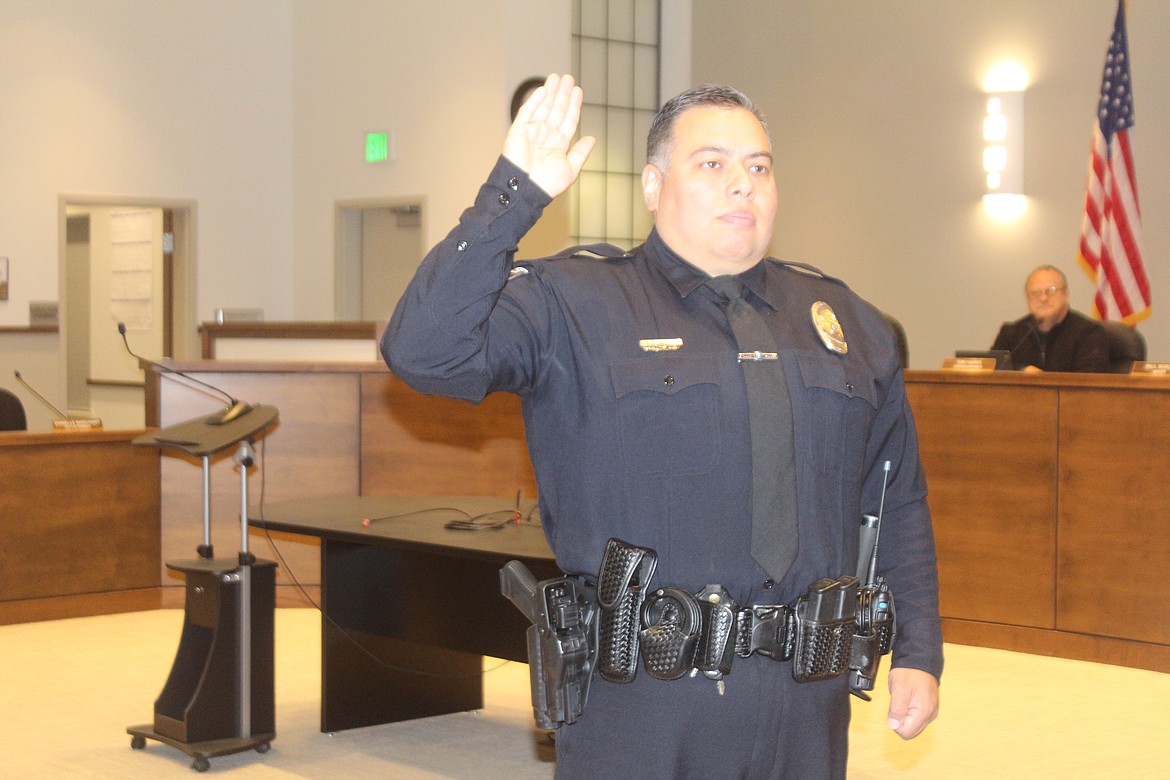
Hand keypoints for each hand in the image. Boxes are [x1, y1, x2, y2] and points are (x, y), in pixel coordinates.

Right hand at [502, 73, 595, 197]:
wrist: (526, 190)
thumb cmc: (548, 184)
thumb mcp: (571, 169)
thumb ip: (581, 153)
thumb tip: (592, 139)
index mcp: (559, 144)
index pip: (568, 120)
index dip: (573, 105)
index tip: (578, 90)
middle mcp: (546, 135)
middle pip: (557, 109)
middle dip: (562, 93)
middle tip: (568, 77)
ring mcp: (532, 131)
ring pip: (544, 107)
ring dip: (550, 92)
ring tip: (556, 77)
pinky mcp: (519, 130)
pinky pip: (528, 112)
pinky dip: (535, 100)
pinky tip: (543, 90)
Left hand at [886, 667, 938, 739]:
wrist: (920, 659)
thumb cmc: (910, 672)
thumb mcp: (899, 689)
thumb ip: (897, 709)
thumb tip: (894, 726)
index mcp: (924, 712)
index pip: (906, 733)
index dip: (895, 723)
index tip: (894, 709)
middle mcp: (930, 715)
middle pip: (910, 732)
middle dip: (899, 721)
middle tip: (897, 703)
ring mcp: (931, 711)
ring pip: (913, 725)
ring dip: (904, 716)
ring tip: (903, 700)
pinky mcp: (929, 707)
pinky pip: (916, 718)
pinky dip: (908, 712)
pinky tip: (907, 700)